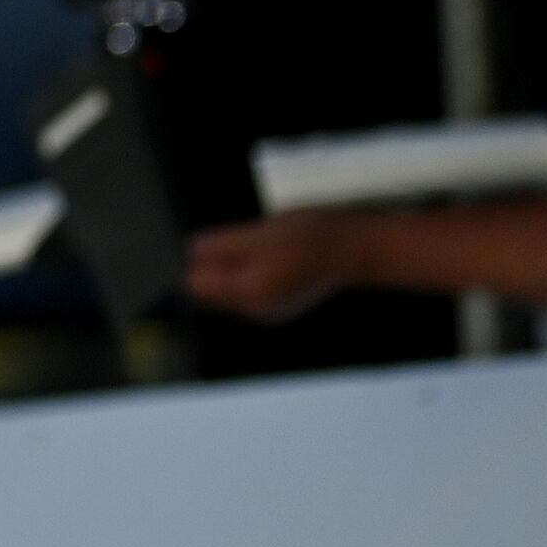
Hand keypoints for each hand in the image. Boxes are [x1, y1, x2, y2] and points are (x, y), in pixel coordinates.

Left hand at [181, 211, 367, 321]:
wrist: (355, 247)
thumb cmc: (308, 238)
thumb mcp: (256, 236)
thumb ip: (220, 247)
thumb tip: (191, 253)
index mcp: (249, 297)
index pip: (196, 285)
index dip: (198, 260)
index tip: (213, 241)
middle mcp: (259, 310)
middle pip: (214, 288)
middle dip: (216, 262)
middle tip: (239, 239)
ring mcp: (273, 307)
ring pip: (234, 284)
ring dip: (236, 262)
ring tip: (260, 242)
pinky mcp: (285, 299)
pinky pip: (254, 283)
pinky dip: (253, 265)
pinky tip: (270, 249)